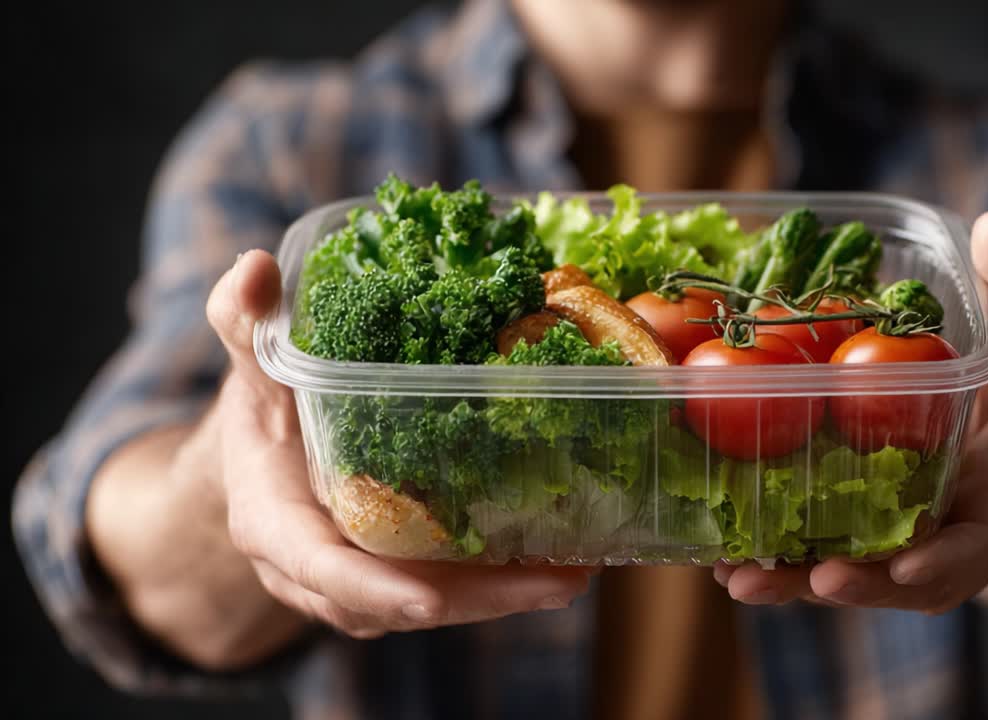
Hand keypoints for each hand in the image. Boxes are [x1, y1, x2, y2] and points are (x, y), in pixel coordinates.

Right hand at [206, 250, 593, 637]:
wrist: (263, 459)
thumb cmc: (261, 412)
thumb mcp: (253, 367)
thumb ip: (246, 324)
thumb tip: (254, 267)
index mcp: (274, 525)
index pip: (321, 568)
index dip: (373, 586)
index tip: (427, 602)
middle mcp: (318, 571)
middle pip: (397, 601)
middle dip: (475, 600)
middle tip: (555, 583)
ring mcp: (362, 580)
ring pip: (433, 601)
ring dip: (503, 596)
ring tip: (574, 574)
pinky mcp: (397, 574)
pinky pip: (448, 588)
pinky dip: (500, 581)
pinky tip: (561, 563)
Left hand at [714, 211, 987, 613]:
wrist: (969, 452)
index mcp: (982, 509)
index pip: (973, 547)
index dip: (943, 561)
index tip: (907, 567)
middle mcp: (930, 546)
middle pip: (895, 581)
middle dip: (856, 585)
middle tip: (816, 578)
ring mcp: (878, 556)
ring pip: (835, 579)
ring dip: (788, 583)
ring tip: (736, 576)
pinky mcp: (835, 549)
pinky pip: (800, 560)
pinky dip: (761, 560)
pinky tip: (711, 554)